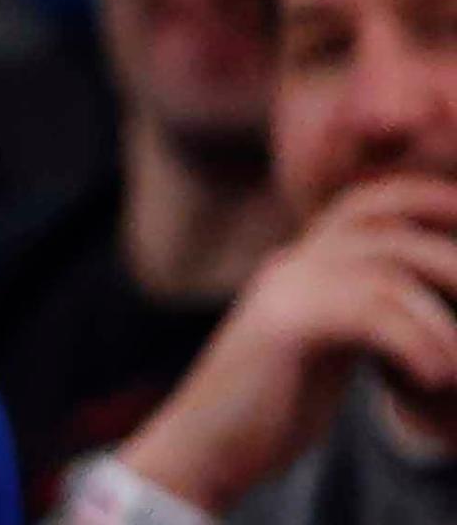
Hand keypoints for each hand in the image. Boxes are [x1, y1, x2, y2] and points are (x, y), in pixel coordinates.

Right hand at [118, 174, 456, 511]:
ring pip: (384, 271)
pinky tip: (435, 378)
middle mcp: (292, 262)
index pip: (370, 203)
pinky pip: (366, 313)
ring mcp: (284, 289)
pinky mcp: (283, 325)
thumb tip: (427, 315)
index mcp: (304, 262)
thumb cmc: (274, 407)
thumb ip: (364, 320)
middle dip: (447, 254)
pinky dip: (413, 342)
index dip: (423, 199)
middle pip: (383, 224)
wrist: (208, 443)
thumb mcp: (328, 350)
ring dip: (439, 319)